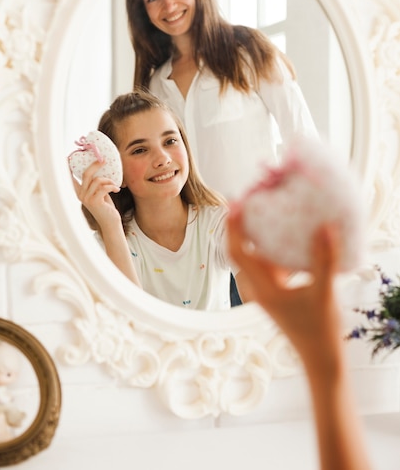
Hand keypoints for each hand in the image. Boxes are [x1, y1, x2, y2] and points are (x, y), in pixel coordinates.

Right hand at [70, 160, 120, 228]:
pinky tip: (117, 190)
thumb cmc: (106, 206)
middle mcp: (81, 195)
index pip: (70, 178)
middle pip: (86, 174)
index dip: (67, 168)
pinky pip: (104, 188)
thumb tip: (100, 167)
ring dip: (109, 180)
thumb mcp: (99, 193)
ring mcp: (87, 199)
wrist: (110, 222)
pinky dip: (112, 186)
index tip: (65, 157)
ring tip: (114, 185)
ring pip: (97, 180)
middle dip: (95, 165)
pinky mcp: (95, 202)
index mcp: (79, 192)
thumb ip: (96, 183)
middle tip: (104, 161)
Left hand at [227, 206, 341, 366]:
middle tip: (247, 199)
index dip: (233, 226)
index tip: (237, 203)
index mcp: (263, 289)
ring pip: (251, 257)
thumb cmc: (320, 332)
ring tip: (262, 210)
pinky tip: (283, 235)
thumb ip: (324, 260)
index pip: (238, 251)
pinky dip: (268, 247)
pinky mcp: (274, 292)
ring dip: (253, 235)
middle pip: (239, 251)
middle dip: (239, 225)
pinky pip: (265, 264)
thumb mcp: (324, 292)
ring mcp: (265, 291)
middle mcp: (258, 289)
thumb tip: (324, 228)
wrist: (321, 360)